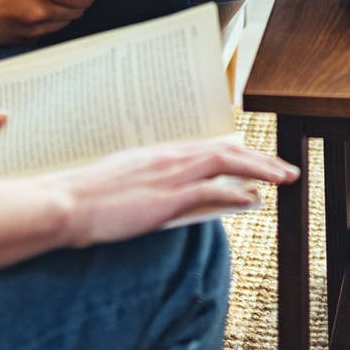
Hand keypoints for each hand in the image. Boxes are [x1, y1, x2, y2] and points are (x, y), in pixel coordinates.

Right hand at [47, 137, 299, 246]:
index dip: (239, 152)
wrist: (65, 203)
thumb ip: (153, 180)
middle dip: (261, 158)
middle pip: (226, 150)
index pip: (209, 146)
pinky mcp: (165, 198)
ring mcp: (168, 176)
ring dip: (260, 169)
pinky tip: (254, 200)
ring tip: (282, 178)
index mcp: (158, 153)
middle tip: (284, 168)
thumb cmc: (88, 197)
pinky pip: (211, 190)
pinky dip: (236, 193)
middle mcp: (168, 158)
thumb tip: (177, 192)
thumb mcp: (125, 179)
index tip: (258, 159)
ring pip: (226, 163)